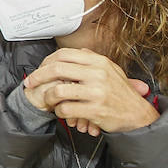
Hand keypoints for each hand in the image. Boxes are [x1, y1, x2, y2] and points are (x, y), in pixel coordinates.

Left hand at [23, 48, 157, 134]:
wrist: (137, 115)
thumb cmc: (122, 93)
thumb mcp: (111, 70)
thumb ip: (93, 60)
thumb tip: (76, 52)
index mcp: (98, 61)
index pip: (64, 54)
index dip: (46, 61)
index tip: (38, 70)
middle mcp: (97, 74)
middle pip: (56, 69)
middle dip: (38, 77)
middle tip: (30, 84)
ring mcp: (96, 92)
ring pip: (58, 90)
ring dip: (48, 97)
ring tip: (49, 102)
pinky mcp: (95, 109)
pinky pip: (66, 109)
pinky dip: (59, 112)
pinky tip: (62, 112)